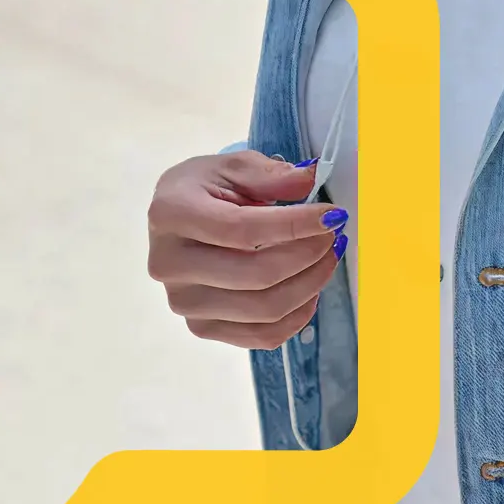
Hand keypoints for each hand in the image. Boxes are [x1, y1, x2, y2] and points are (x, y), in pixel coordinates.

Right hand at [147, 151, 348, 349]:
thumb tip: (309, 179)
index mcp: (171, 215)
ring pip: (265, 310)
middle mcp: (169, 264)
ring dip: (310, 284)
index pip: (242, 230)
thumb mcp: (233, 167)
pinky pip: (263, 336)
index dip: (295, 225)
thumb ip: (270, 175)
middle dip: (309, 255)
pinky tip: (310, 289)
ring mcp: (184, 302)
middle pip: (257, 275)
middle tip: (334, 236)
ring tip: (327, 258)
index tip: (333, 216)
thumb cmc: (206, 190)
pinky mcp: (202, 327)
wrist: (178, 221)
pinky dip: (298, 315)